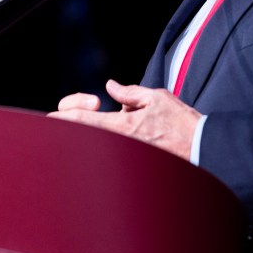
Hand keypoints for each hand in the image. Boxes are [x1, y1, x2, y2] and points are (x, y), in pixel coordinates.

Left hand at [47, 79, 201, 160]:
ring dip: (96, 132)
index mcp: (122, 125)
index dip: (62, 116)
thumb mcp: (157, 98)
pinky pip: (114, 151)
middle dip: (77, 121)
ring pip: (99, 142)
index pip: (82, 120)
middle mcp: (120, 143)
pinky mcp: (134, 164)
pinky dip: (111, 141)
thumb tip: (110, 88)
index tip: (50, 116)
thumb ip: (130, 93)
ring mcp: (126, 155)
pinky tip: (125, 134)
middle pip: (84, 133)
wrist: (202, 148)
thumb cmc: (183, 123)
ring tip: (109, 122)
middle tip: (85, 112)